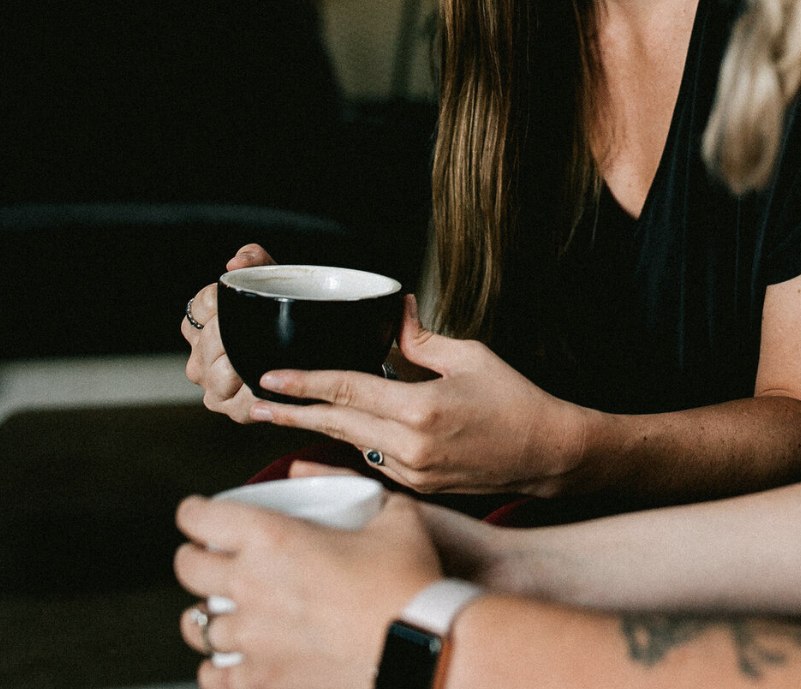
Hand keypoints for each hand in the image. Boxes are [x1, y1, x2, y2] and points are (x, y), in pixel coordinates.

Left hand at [175, 490, 439, 688]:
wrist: (421, 650)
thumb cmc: (408, 584)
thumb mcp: (396, 517)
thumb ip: (372, 497)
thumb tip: (358, 490)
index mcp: (273, 537)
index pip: (203, 517)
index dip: (195, 512)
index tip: (197, 513)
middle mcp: (252, 585)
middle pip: (188, 568)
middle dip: (193, 558)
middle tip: (204, 556)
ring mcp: (253, 639)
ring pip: (198, 626)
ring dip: (203, 615)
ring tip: (215, 612)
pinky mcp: (264, 683)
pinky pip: (215, 677)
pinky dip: (216, 668)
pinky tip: (226, 662)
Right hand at [182, 243, 274, 422]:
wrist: (310, 344)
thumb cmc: (281, 310)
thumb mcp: (270, 278)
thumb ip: (254, 259)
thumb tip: (236, 263)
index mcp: (199, 323)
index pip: (203, 305)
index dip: (224, 302)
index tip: (245, 300)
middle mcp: (199, 357)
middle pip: (211, 341)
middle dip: (236, 333)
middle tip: (262, 329)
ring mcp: (212, 385)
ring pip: (220, 375)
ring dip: (242, 365)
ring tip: (263, 356)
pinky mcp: (231, 408)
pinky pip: (239, 405)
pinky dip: (254, 396)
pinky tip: (268, 386)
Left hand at [248, 296, 589, 495]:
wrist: (548, 454)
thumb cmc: (516, 401)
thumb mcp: (470, 357)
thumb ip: (424, 340)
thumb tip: (397, 313)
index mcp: (420, 409)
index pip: (348, 390)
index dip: (304, 383)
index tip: (271, 378)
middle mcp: (411, 447)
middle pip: (337, 424)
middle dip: (292, 411)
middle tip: (253, 402)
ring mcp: (414, 472)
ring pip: (350, 446)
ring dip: (314, 429)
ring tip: (279, 415)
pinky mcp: (419, 486)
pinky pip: (371, 463)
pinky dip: (344, 450)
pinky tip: (319, 447)